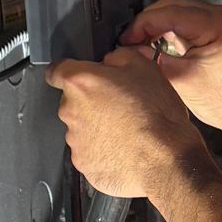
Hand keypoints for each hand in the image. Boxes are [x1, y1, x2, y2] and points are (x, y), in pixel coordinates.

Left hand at [46, 48, 204, 197]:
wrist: (165, 160)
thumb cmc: (155, 114)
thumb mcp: (145, 67)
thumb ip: (118, 57)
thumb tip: (109, 62)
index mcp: (81, 83)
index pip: (56, 71)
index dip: (67, 72)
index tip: (77, 77)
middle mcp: (70, 111)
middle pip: (73, 102)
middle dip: (92, 102)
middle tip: (121, 106)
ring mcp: (75, 141)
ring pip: (82, 128)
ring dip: (98, 127)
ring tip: (127, 131)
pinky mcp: (84, 164)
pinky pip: (90, 152)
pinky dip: (103, 150)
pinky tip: (125, 149)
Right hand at [123, 0, 221, 140]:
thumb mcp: (182, 82)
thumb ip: (152, 61)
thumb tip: (128, 49)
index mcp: (216, 24)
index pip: (168, 13)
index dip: (141, 25)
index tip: (125, 40)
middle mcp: (221, 16)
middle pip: (171, 5)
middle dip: (147, 22)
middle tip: (130, 42)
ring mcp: (221, 20)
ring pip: (177, 10)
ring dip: (158, 26)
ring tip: (142, 45)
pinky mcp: (218, 28)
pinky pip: (187, 21)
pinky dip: (170, 31)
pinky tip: (159, 46)